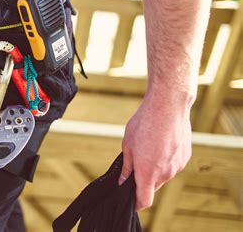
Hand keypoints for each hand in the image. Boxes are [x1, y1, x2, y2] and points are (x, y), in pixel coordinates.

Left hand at [119, 89, 191, 209]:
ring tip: (148, 148)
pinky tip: (160, 143)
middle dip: (143, 181)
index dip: (136, 203)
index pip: (144, 200)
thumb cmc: (144, 123)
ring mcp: (178, 166)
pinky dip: (165, 160)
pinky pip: (172, 165)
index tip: (129, 198)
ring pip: (163, 175)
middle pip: (153, 187)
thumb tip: (124, 180)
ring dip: (155, 169)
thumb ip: (127, 167)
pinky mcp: (185, 157)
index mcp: (148, 172)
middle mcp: (166, 173)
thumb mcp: (127, 145)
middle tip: (134, 163)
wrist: (168, 106)